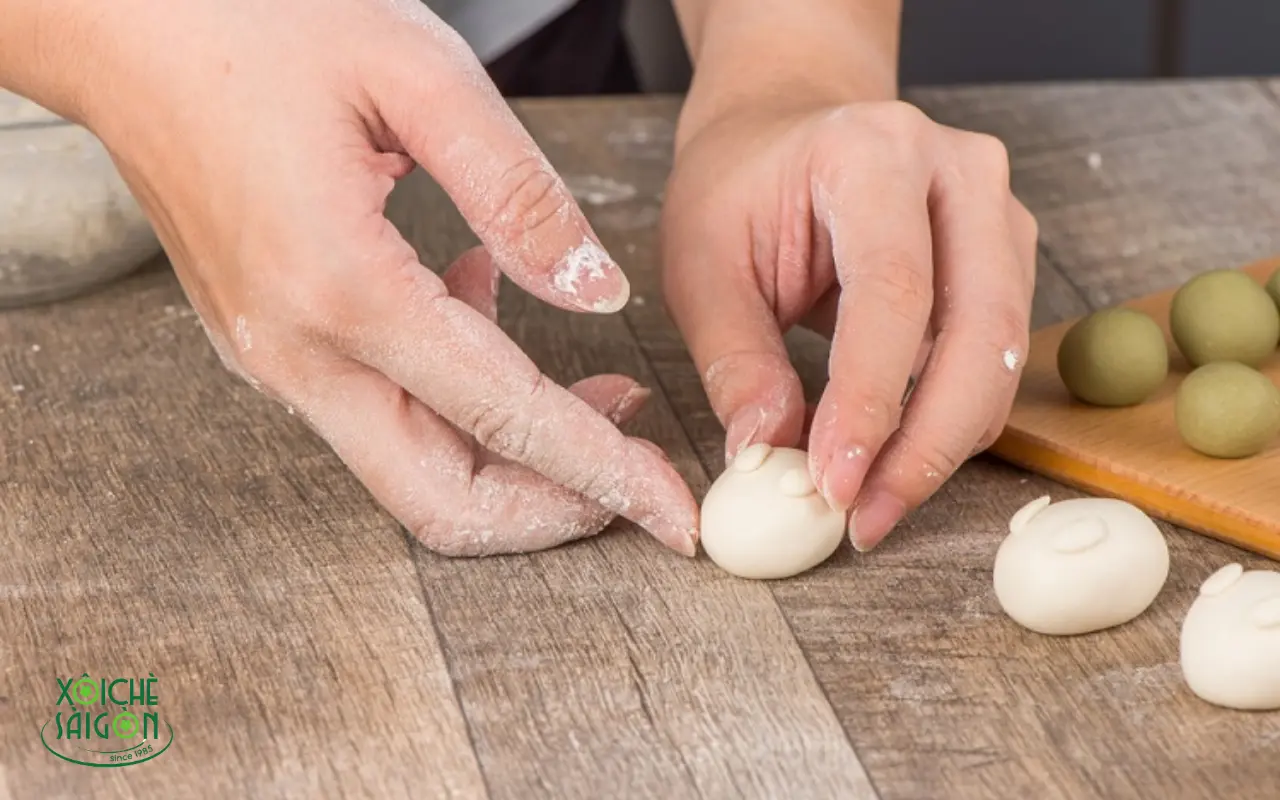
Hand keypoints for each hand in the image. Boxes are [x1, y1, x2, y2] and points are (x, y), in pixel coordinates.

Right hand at [26, 0, 698, 555]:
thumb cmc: (255, 20)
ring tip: (598, 396)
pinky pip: (377, 413)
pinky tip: (486, 307)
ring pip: (411, 470)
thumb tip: (597, 294)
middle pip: (444, 500)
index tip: (674, 514)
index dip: (605, 475)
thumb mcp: (416, 71)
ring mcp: (272, 358)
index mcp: (342, 287)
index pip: (504, 418)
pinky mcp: (267, 343)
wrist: (121, 24)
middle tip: (639, 476)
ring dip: (514, 458)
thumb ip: (520, 194)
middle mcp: (297, 350)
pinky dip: (457, 404)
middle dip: (558, 508)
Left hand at [662, 100, 1036, 551]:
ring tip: (868, 502)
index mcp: (873, 152)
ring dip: (941, 444)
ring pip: (1001, 356)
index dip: (870, 401)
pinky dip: (947, 421)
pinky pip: (995, 359)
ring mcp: (998, 213)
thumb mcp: (702, 264)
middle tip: (866, 520)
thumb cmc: (737, 188)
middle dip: (925, 445)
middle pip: (980, 331)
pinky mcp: (1007, 259)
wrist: (785, 127)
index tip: (835, 485)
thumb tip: (765, 453)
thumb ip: (735, 359)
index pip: (894, 292)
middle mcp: (959, 174)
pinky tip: (892, 458)